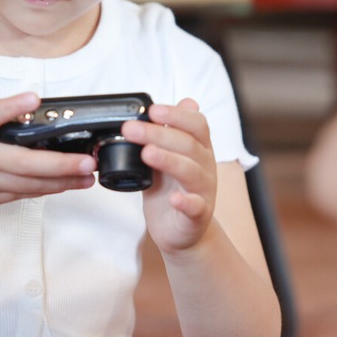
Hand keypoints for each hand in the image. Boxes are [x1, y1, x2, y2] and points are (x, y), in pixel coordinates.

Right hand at [0, 92, 95, 225]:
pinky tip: (66, 184)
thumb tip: (22, 111)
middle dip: (59, 164)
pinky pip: (22, 193)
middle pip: (22, 162)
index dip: (11, 106)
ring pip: (29, 184)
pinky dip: (45, 189)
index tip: (33, 98)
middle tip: (86, 162)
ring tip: (88, 176)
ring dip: (61, 181)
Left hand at [121, 98, 217, 253]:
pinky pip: (196, 207)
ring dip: (169, 159)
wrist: (180, 231)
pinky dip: (186, 202)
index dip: (176, 114)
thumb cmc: (171, 189)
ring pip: (191, 171)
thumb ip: (166, 134)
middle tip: (130, 129)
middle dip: (158, 133)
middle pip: (188, 144)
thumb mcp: (166, 157)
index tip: (151, 110)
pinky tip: (174, 198)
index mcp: (199, 148)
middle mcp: (205, 166)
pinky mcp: (197, 215)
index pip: (196, 124)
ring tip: (146, 153)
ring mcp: (203, 190)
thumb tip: (165, 105)